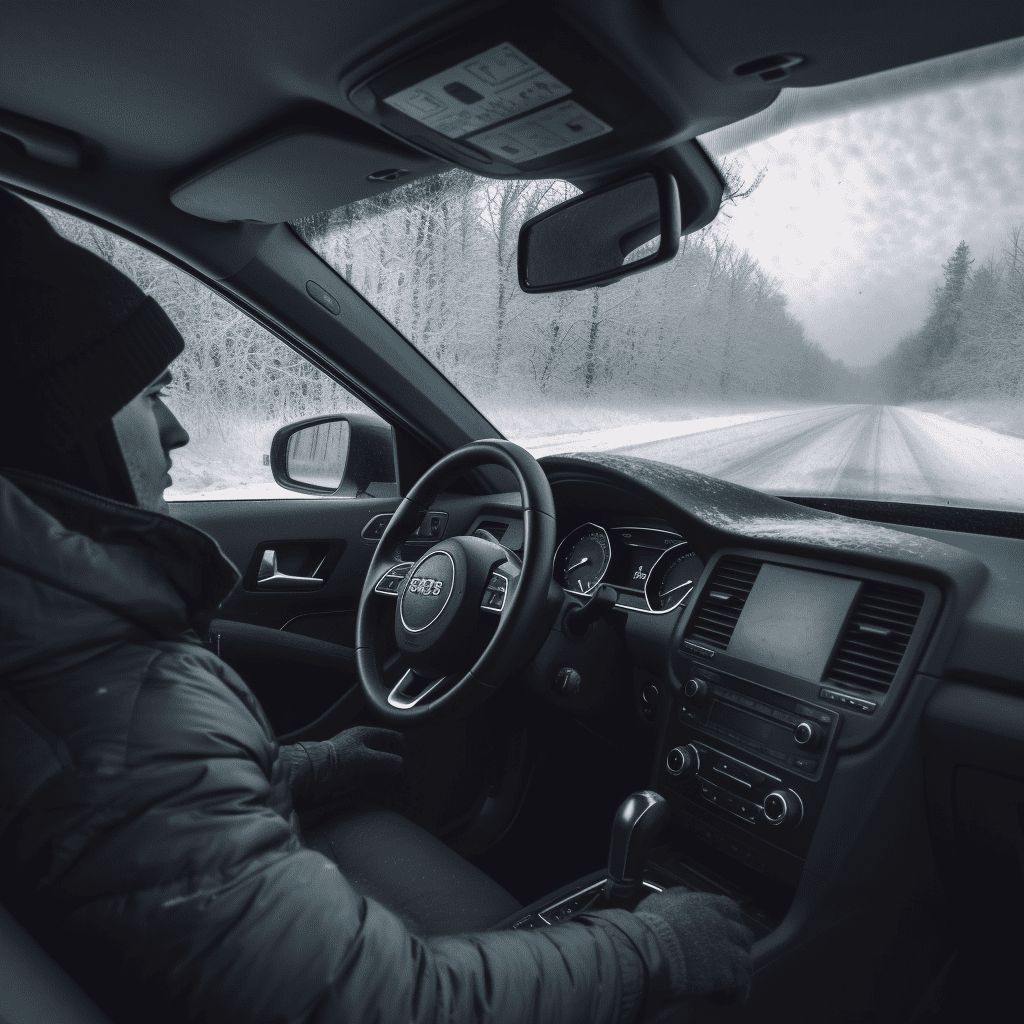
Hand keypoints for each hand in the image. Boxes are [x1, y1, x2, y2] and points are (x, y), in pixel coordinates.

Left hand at [281, 726, 404, 807]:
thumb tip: (400, 764)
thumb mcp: (365, 759)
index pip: (391, 736)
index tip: (408, 759)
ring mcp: (355, 757)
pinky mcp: (350, 771)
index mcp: (365, 733)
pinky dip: (377, 781)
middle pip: (385, 750)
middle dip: (395, 761)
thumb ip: (385, 760)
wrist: (314, 773)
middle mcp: (361, 744)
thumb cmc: (336, 760)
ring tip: (397, 783)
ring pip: (378, 764)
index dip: (401, 746)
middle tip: (405, 773)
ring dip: (387, 773)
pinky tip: (383, 789)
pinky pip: (370, 776)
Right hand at [635, 888, 753, 1001]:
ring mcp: (725, 948)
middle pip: (743, 933)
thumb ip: (675, 895)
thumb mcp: (659, 900)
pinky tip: (727, 993)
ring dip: (739, 967)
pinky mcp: (725, 972)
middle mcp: (720, 924)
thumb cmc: (651, 926)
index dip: (730, 919)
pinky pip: (742, 980)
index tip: (726, 926)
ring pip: (746, 957)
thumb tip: (681, 892)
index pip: (730, 908)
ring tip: (729, 976)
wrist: (651, 951)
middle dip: (738, 944)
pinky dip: (737, 988)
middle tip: (729, 953)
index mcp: (705, 905)